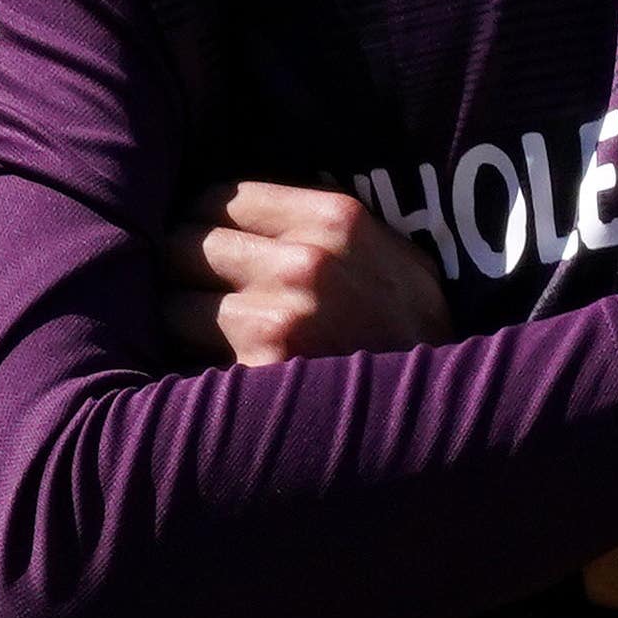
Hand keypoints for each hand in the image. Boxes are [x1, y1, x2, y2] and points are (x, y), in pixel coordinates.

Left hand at [160, 180, 455, 368]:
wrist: (447, 420)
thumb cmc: (411, 337)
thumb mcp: (388, 258)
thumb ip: (321, 229)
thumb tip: (235, 209)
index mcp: (336, 219)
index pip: (217, 197)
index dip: (201, 225)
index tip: (203, 252)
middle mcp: (306, 263)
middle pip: (183, 242)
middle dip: (181, 271)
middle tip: (190, 296)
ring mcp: (281, 319)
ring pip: (170, 300)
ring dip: (176, 320)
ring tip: (196, 339)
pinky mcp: (260, 374)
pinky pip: (180, 354)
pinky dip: (181, 363)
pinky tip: (201, 374)